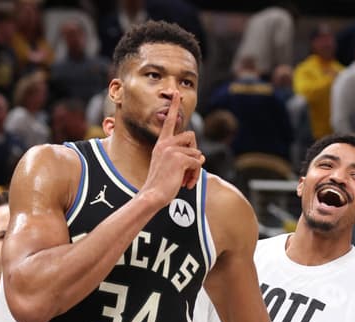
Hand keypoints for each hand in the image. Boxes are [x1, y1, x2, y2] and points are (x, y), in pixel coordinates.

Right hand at [141, 92, 203, 206]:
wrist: (152, 195)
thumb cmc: (160, 184)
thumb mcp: (170, 167)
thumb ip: (184, 157)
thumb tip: (202, 157)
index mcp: (161, 143)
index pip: (169, 121)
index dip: (173, 106)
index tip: (176, 93)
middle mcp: (166, 144)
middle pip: (191, 136)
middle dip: (195, 151)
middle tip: (189, 168)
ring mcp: (172, 150)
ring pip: (196, 153)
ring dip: (195, 169)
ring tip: (185, 180)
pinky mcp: (179, 159)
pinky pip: (197, 163)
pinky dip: (195, 175)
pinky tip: (186, 184)